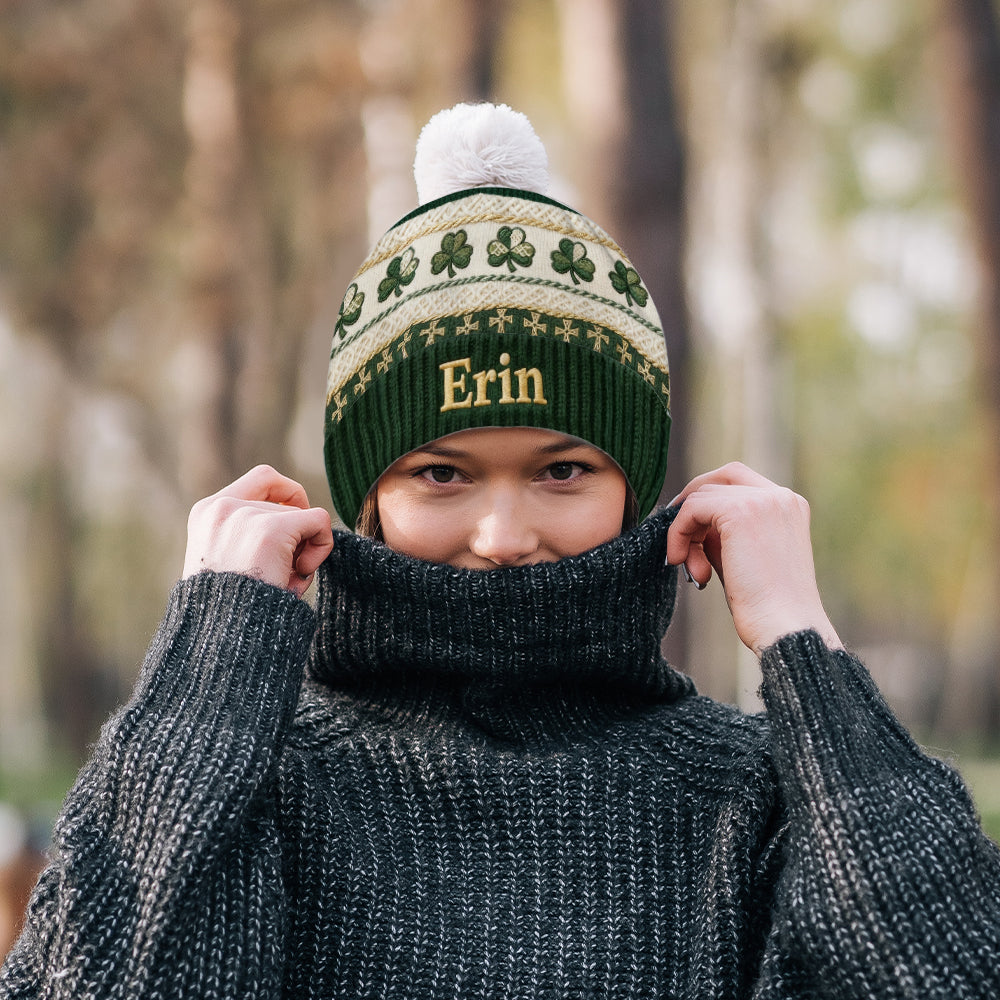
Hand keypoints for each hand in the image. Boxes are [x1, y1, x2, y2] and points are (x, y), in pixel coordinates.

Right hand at [183, 465, 333, 598]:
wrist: (221, 637)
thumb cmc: (230, 611)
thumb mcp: (228, 562)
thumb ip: (249, 535)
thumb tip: (304, 517)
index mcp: (206, 513)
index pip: (262, 479)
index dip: (288, 496)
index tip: (294, 527)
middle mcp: (222, 507)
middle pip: (286, 503)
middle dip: (295, 537)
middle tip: (285, 572)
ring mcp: (246, 516)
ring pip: (303, 517)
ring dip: (303, 551)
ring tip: (283, 582)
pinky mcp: (271, 530)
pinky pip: (319, 522)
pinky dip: (322, 547)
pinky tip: (300, 574)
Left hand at [667, 463, 841, 655]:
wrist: (784, 628)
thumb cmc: (766, 606)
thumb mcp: (743, 558)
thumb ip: (722, 533)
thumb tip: (691, 522)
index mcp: (789, 506)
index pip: (740, 481)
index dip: (708, 499)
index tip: (691, 531)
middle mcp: (780, 496)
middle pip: (721, 477)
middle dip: (693, 504)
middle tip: (678, 538)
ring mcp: (762, 501)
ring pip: (701, 495)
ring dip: (685, 531)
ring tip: (693, 570)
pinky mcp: (741, 512)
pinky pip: (692, 509)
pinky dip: (678, 533)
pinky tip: (680, 561)